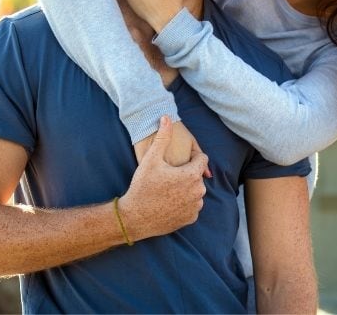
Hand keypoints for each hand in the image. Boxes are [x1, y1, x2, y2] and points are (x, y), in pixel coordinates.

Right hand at [119, 117, 208, 240]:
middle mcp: (198, 191)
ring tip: (168, 188)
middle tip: (168, 175)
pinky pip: (191, 205)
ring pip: (195, 190)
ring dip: (186, 188)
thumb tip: (167, 117)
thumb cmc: (142, 186)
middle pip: (197, 175)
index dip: (191, 156)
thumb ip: (163, 137)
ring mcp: (195, 207)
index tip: (177, 160)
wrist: (134, 218)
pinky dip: (184, 202)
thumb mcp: (151, 159)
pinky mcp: (191, 218)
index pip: (202, 159)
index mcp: (192, 175)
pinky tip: (169, 201)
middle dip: (187, 173)